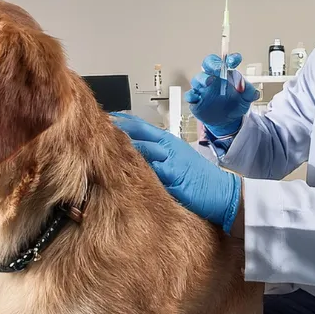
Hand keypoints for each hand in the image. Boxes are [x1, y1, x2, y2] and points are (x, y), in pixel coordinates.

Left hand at [112, 113, 241, 232]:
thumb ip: (156, 157)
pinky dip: (134, 167)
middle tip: (91, 131)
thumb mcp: (177, 162)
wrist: (222, 193)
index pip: (138, 126)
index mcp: (167, 140)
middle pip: (135, 132)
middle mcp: (167, 145)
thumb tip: (131, 157)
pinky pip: (148, 168)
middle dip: (114, 131)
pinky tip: (118, 169)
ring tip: (99, 147)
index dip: (119, 122)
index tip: (100, 121)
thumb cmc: (199, 180)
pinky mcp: (172, 173)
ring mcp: (169, 158)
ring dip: (120, 147)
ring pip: (140, 147)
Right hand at [185, 53, 259, 136]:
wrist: (227, 121)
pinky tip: (196, 96)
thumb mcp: (246, 99)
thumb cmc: (235, 105)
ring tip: (209, 81)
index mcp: (225, 74)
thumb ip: (249, 92)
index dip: (230, 59)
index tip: (235, 60)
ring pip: (197, 79)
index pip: (225, 61)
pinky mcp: (196, 101)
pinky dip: (191, 95)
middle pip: (208, 64)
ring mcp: (202, 90)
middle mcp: (213, 79)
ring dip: (202, 79)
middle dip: (212, 64)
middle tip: (218, 68)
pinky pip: (189, 95)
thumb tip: (250, 90)